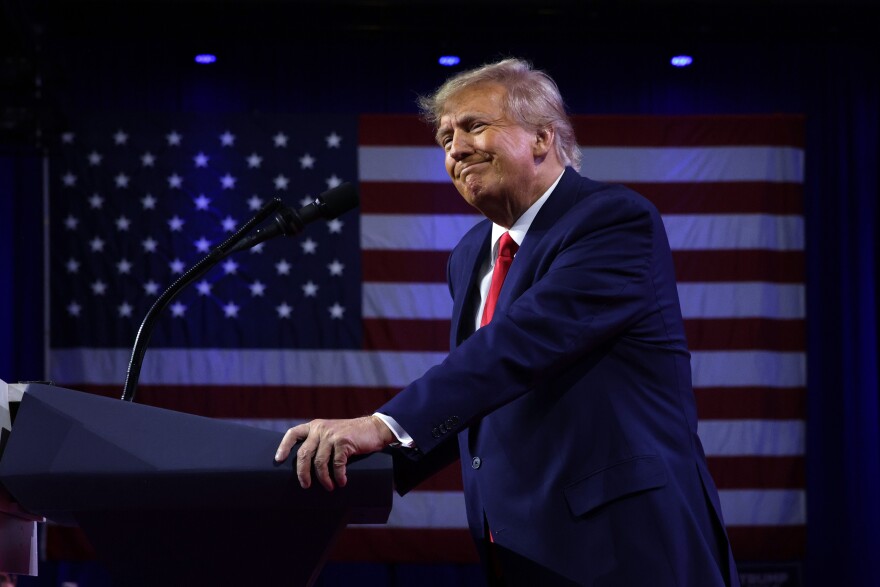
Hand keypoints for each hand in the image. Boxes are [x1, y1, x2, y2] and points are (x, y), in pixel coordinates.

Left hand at [275, 416, 394, 490]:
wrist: (374, 429)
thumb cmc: (351, 435)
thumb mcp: (331, 433)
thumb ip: (318, 442)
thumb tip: (304, 465)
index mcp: (314, 426)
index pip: (293, 433)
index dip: (284, 447)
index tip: (278, 460)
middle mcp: (320, 429)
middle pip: (304, 454)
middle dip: (302, 473)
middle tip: (305, 485)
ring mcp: (332, 435)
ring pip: (319, 462)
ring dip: (323, 478)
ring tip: (328, 487)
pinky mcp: (344, 442)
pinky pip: (337, 464)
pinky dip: (338, 476)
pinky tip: (341, 482)